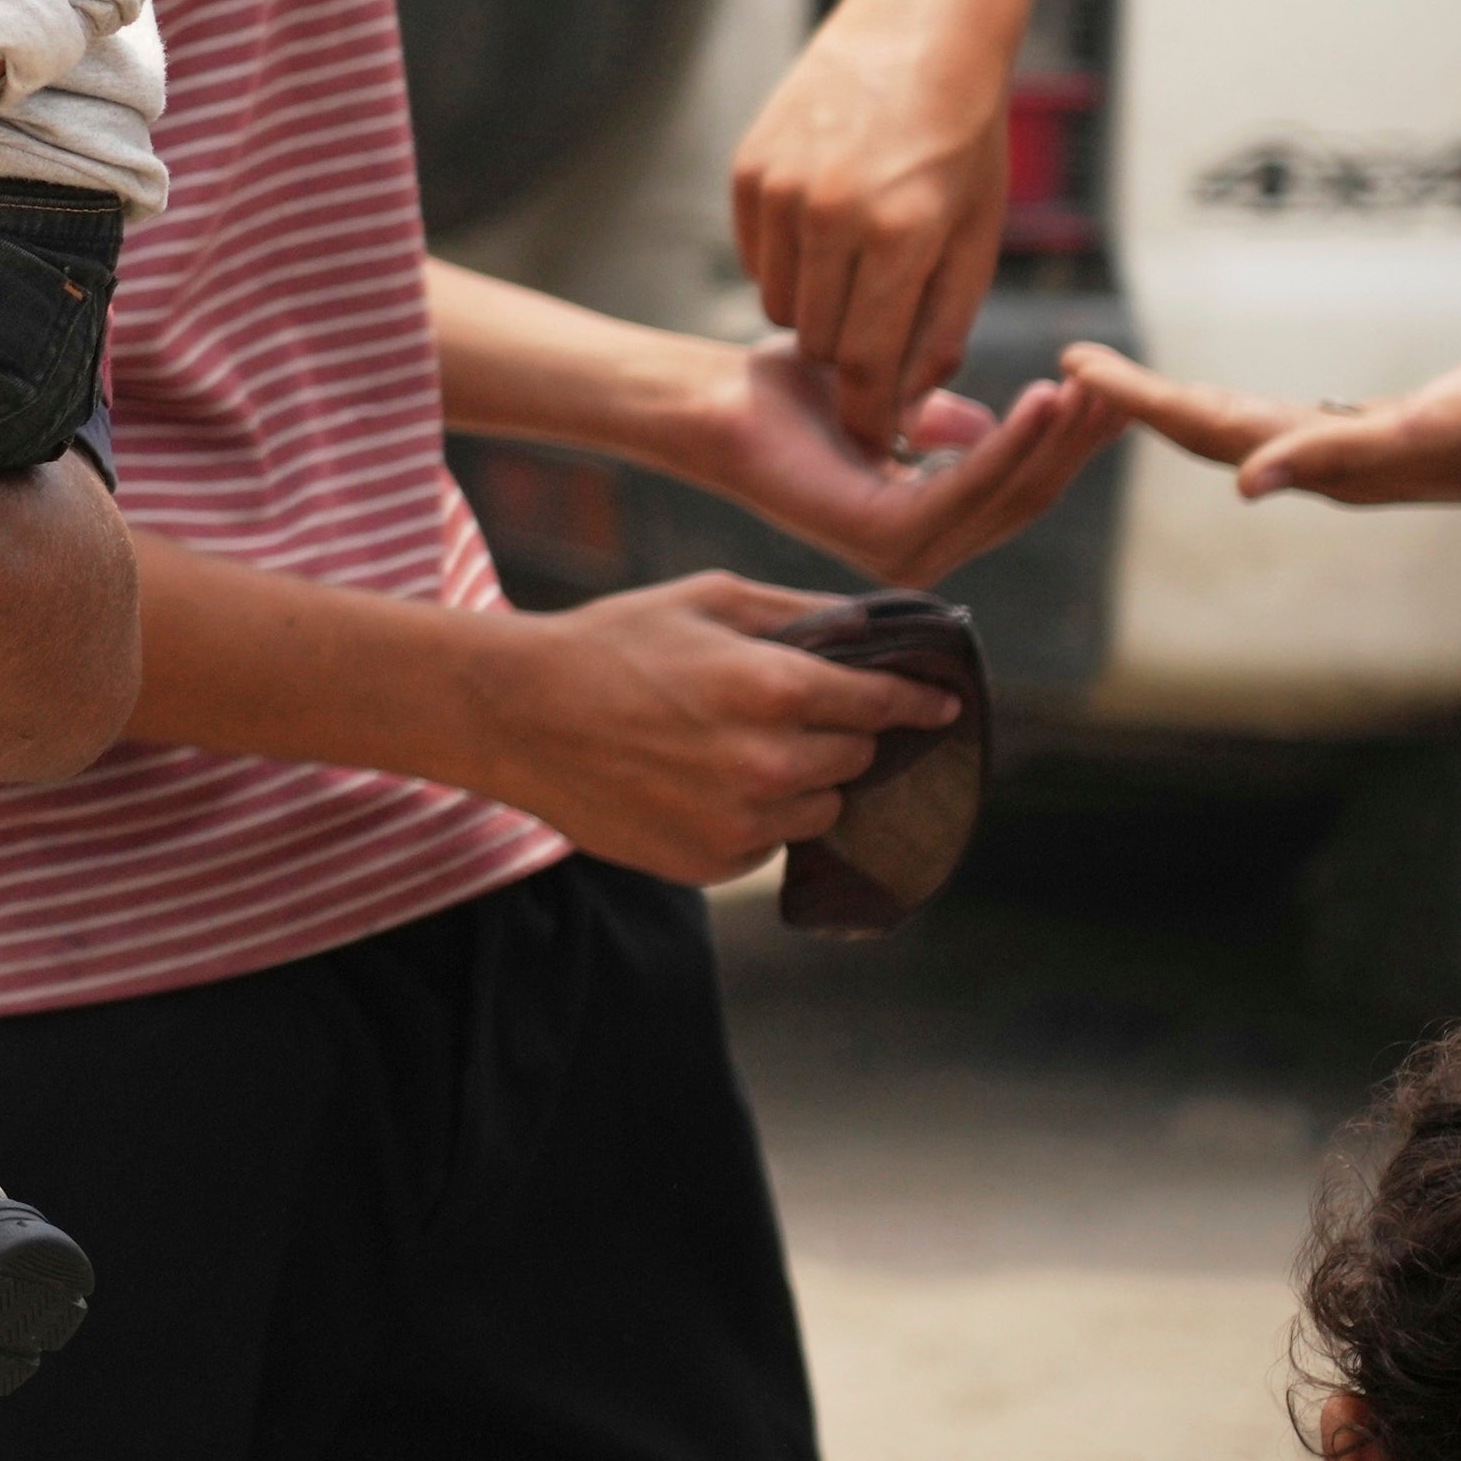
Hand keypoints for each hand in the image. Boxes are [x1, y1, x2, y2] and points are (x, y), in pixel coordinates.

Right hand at [465, 574, 963, 882]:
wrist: (517, 715)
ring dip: (801, 781)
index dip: (919, 701)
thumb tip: (877, 626)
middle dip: (840, 735)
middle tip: (789, 714)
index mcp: (777, 688)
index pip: (886, 704)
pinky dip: (755, 818)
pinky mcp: (713, 863)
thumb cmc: (611, 643)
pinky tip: (701, 783)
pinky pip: (770, 844)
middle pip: (860, 759)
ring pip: (822, 808)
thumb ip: (801, 611)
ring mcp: (743, 822)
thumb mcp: (705, 598)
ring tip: (735, 750)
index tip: (943, 706)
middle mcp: (772, 763)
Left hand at [691, 341, 1120, 584]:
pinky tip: (1044, 399)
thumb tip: (989, 421)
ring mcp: (903, 551)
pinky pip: (968, 486)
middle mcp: (920, 547)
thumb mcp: (884, 394)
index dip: (1070, 438)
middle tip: (1127, 388)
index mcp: (925, 520)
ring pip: (1008, 491)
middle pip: (1027, 492)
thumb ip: (936, 417)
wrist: (711, 398)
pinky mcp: (884, 536)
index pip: (1020, 483)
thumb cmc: (781, 392)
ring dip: (1058, 438)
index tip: (1113, 387)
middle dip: (1080, 440)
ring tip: (1096, 388)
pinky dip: (1012, 441)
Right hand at [731, 2, 1012, 442]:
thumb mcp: (976, 234)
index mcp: (903, 236)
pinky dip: (788, 266)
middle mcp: (831, 215)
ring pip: (782, 305)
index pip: (870, 365)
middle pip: (822, 343)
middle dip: (852, 360)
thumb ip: (943, 323)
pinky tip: (827, 231)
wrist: (917, 28)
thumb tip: (910, 403)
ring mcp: (780, 189)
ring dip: (818, 311)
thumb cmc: (964, 138)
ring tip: (860, 274)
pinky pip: (756, 260)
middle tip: (881, 340)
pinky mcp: (748, 171)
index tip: (879, 439)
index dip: (873, 414)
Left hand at [1064, 343, 1460, 508]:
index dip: (1137, 401)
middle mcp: (1320, 463)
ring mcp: (1343, 453)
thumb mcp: (1425, 432)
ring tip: (1111, 383)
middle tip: (1067, 365)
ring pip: (1232, 430)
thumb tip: (1249, 482)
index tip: (1074, 370)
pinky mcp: (1368, 435)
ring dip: (1169, 408)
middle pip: (1203, 430)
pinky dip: (1226, 411)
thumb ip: (1334, 455)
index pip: (1203, 429)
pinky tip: (1207, 407)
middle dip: (1132, 402)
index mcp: (1320, 462)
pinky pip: (1272, 425)